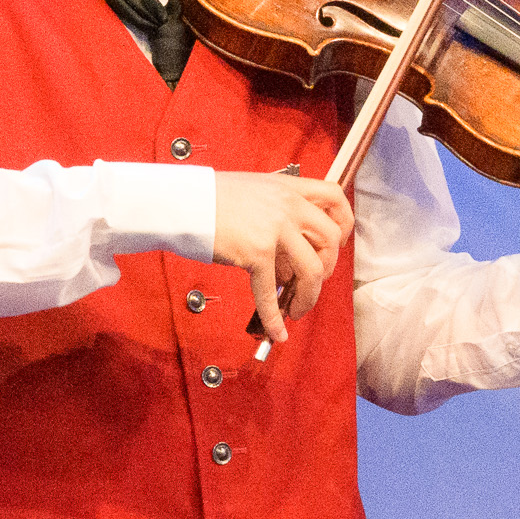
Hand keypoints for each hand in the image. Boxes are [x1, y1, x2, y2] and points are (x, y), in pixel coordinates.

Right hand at [212, 168, 350, 341]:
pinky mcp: (256, 252)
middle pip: (330, 240)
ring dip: (309, 296)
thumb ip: (277, 214)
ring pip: (312, 270)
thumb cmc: (205, 198)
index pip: (334, 197)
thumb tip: (288, 254)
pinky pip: (271, 291)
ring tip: (297, 309)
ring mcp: (274, 229)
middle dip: (328, 268)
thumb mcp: (253, 192)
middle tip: (312, 281)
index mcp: (287, 187)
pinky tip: (278, 331)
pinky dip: (275, 316)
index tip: (337, 242)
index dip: (343, 223)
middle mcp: (287, 206)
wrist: (176, 201)